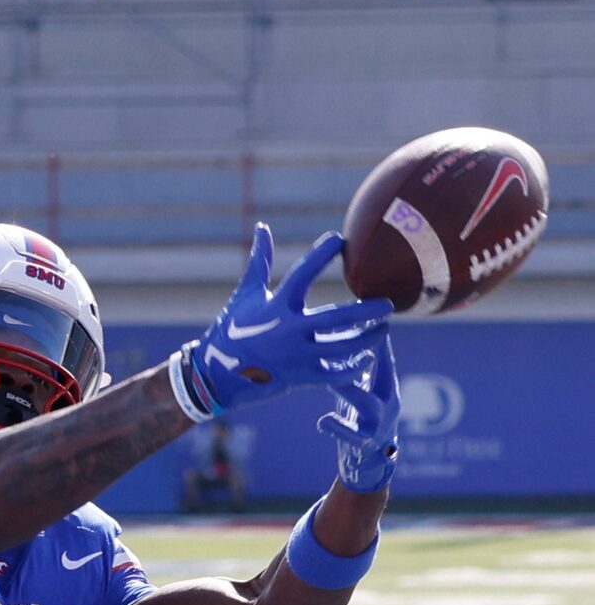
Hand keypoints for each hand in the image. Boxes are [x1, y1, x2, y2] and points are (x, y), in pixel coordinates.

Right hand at [177, 225, 393, 417]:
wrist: (216, 377)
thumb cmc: (233, 330)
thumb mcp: (246, 295)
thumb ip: (260, 261)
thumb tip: (263, 227)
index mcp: (276, 307)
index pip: (301, 274)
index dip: (320, 254)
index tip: (338, 240)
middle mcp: (288, 332)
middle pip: (335, 320)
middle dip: (365, 311)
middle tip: (388, 303)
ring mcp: (295, 357)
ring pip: (341, 349)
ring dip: (367, 339)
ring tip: (383, 328)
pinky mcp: (299, 377)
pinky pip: (333, 374)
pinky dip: (353, 367)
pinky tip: (367, 357)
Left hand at [318, 333, 399, 492]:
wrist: (367, 466)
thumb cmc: (360, 422)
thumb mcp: (360, 394)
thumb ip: (352, 372)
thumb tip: (339, 340)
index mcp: (387, 387)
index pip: (383, 357)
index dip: (377, 336)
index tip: (367, 314)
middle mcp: (389, 403)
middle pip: (383, 374)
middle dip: (372, 355)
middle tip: (353, 337)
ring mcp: (380, 425)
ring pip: (368, 403)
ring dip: (350, 389)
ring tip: (334, 379)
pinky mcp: (366, 446)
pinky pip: (353, 436)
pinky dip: (338, 428)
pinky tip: (323, 421)